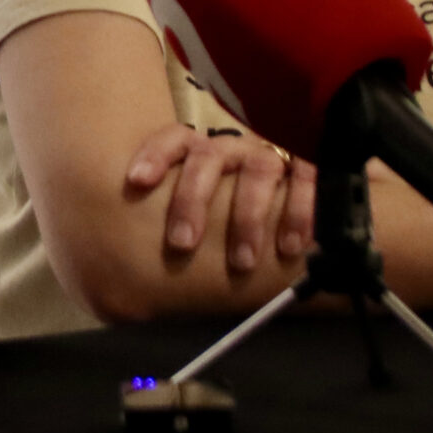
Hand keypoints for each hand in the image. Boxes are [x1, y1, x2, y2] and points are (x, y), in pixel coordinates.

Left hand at [124, 125, 316, 274]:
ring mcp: (271, 158)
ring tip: (242, 261)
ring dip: (248, 215)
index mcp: (201, 154)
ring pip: (258, 169)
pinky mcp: (307, 170)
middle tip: (182, 243)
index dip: (154, 155)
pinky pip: (308, 178)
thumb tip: (124, 293)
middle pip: (209, 157)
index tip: (136, 182)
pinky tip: (293, 244)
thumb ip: (171, 237)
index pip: (175, 139)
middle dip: (192, 199)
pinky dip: (300, 209)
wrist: (287, 207)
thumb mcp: (197, 223)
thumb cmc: (225, 223)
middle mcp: (234, 151)